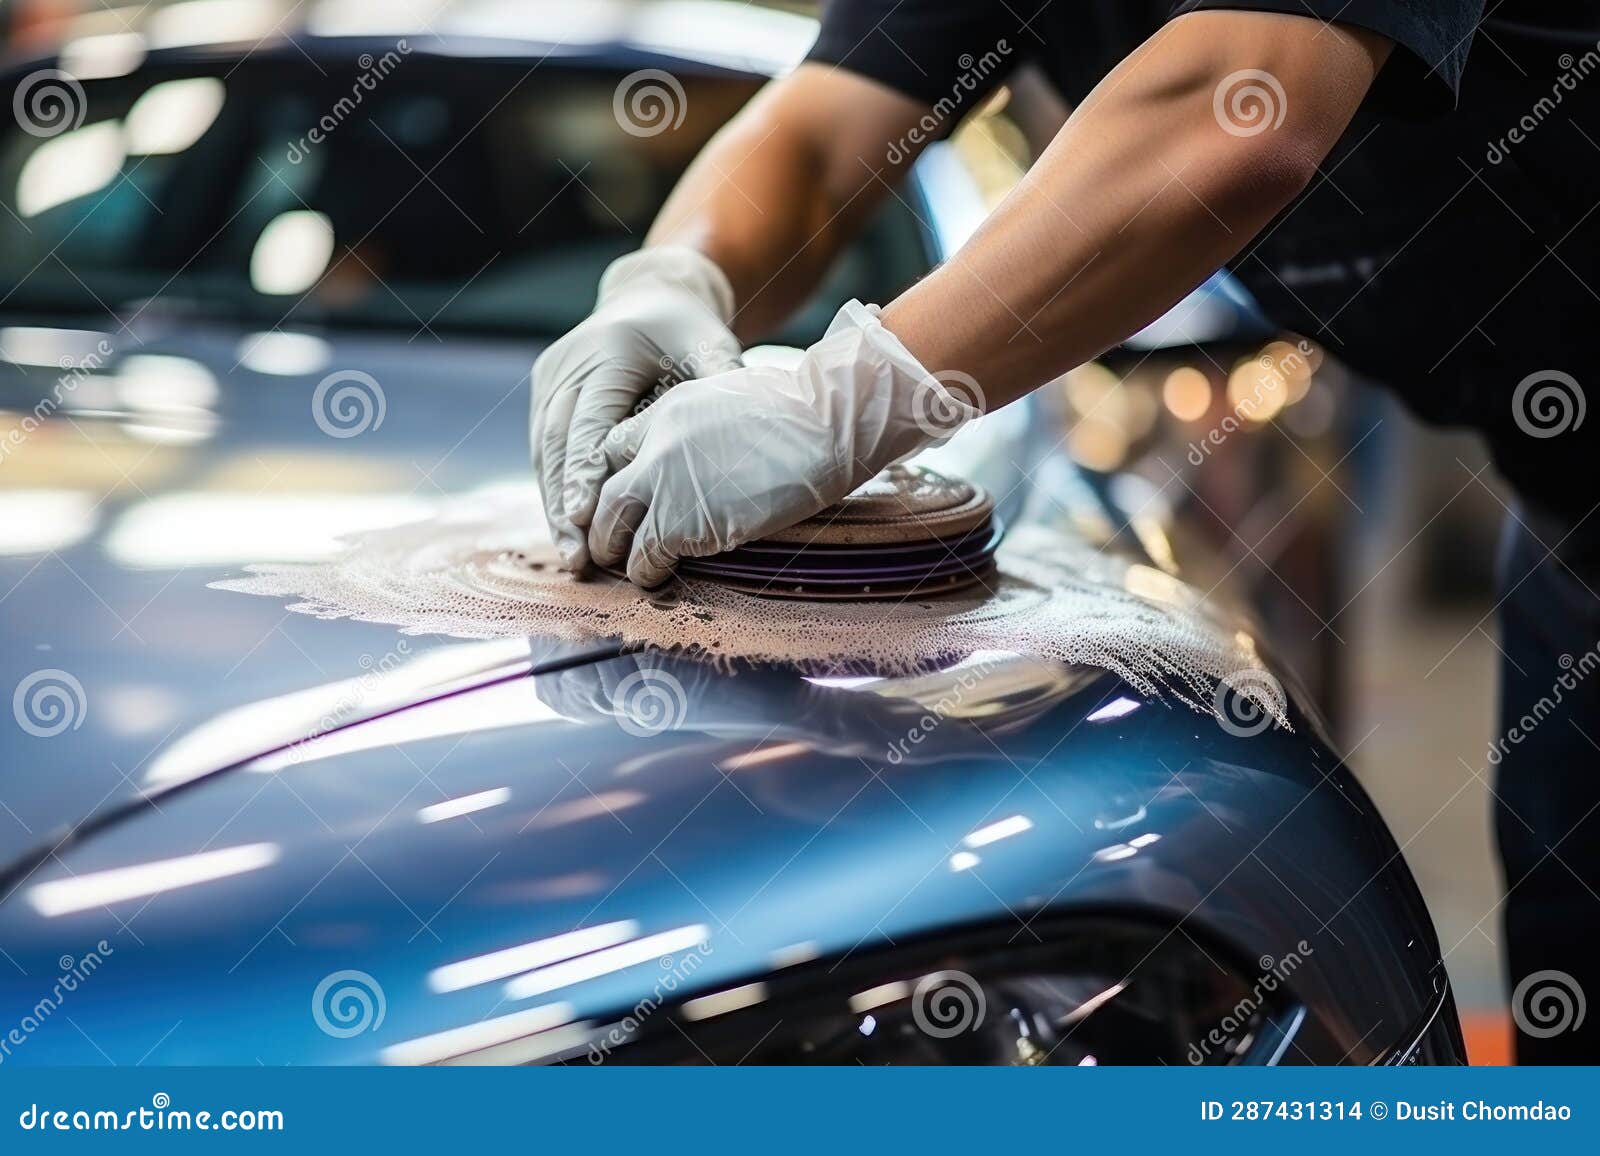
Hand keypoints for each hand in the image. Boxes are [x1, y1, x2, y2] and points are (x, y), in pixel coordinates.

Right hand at [531, 246, 740, 569]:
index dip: (585, 470)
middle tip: (577, 556)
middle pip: (557, 445)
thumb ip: (720, 382)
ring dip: (554, 507)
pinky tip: (567, 532)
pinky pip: (543, 451)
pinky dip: (555, 492)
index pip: (590, 421)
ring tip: (571, 557)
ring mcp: (550, 380)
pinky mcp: (544, 394)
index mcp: (607, 353)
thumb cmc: (687, 331)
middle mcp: (569, 365)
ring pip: (543, 453)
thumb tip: (746, 428)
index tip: (584, 514)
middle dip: (565, 503)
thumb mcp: (709, 346)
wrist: (649, 297)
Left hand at [588, 300, 979, 586]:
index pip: (612, 447)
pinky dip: (647, 573)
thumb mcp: (732, 399)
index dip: (616, 477)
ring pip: (614, 529)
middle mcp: (654, 447)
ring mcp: (664, 486)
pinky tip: (657, 579)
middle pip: (604, 493)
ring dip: (620, 554)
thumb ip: (703, 428)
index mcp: (667, 411)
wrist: (823, 426)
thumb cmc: (800, 413)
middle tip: (610, 542)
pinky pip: (647, 557)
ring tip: (631, 568)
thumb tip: (710, 453)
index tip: (627, 499)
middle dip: (603, 522)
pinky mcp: (682, 524)